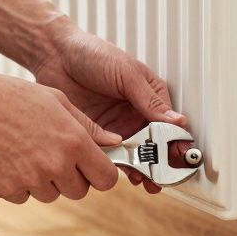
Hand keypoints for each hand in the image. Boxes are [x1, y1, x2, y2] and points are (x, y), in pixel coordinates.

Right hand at [0, 71, 120, 203]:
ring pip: (51, 195)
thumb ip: (88, 125)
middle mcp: (55, 164)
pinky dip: (18, 184)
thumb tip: (113, 141)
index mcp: (73, 141)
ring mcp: (30, 180)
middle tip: (53, 156)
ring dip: (44, 181)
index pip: (106, 179)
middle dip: (71, 178)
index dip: (101, 175)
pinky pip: (23, 197)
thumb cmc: (9, 95)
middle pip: (80, 191)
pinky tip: (7, 158)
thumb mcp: (56, 100)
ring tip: (26, 152)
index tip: (93, 169)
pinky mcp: (7, 190)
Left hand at [31, 21, 186, 192]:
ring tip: (148, 181)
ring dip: (143, 168)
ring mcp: (117, 125)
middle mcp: (136, 113)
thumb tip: (178, 121)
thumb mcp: (128, 74)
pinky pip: (111, 155)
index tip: (181, 157)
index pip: (169, 123)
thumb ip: (150, 100)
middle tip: (165, 175)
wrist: (55, 56)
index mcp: (150, 95)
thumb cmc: (92, 54)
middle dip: (161, 161)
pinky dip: (119, 166)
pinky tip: (125, 173)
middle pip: (154, 143)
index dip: (176, 141)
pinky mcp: (97, 135)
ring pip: (135, 153)